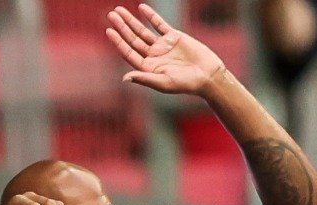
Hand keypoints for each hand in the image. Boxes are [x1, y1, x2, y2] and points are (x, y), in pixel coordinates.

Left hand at [107, 4, 226, 95]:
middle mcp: (152, 56)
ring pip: (143, 30)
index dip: (118, 41)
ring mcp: (162, 45)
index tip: (109, 30)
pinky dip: (151, 16)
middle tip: (111, 15)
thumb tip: (125, 78)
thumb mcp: (163, 83)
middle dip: (122, 26)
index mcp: (146, 67)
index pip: (128, 52)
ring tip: (119, 10)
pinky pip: (159, 24)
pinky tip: (141, 8)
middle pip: (132, 39)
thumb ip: (144, 78)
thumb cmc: (185, 84)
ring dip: (131, 20)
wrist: (207, 75)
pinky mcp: (174, 37)